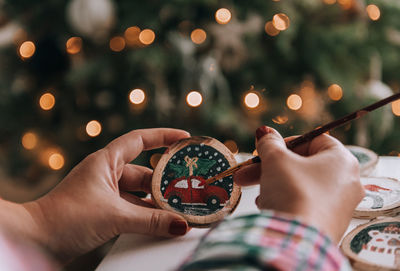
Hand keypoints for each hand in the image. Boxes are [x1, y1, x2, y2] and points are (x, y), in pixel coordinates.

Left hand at [21, 128, 190, 261]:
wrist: (35, 239)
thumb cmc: (66, 218)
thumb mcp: (115, 216)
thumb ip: (150, 221)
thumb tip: (181, 225)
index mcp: (105, 162)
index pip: (139, 140)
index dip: (163, 136)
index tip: (184, 139)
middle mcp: (106, 174)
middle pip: (143, 171)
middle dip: (164, 180)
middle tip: (187, 186)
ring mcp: (105, 193)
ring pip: (138, 192)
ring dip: (156, 201)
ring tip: (179, 208)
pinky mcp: (103, 210)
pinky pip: (131, 207)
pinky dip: (145, 214)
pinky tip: (160, 222)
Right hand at [235, 126, 363, 242]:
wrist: (297, 241)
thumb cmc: (292, 192)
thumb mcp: (276, 160)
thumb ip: (270, 143)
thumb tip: (265, 132)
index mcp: (342, 160)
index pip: (314, 140)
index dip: (286, 142)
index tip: (267, 149)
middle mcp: (347, 181)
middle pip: (305, 164)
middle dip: (271, 167)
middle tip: (247, 172)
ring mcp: (341, 205)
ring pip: (303, 185)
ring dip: (276, 184)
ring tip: (258, 192)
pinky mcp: (330, 224)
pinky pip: (306, 204)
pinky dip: (287, 201)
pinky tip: (270, 206)